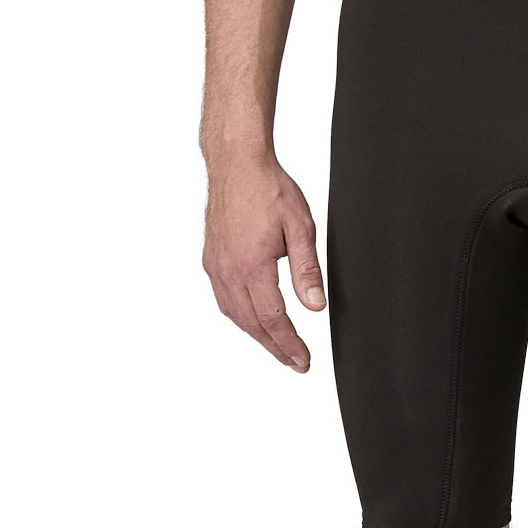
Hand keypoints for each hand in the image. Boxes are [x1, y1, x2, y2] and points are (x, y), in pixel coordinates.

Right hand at [202, 152, 326, 371]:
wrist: (237, 164)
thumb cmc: (269, 188)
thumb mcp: (300, 226)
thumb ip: (307, 269)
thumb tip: (315, 306)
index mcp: (252, 266)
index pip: (273, 319)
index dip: (289, 345)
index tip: (303, 361)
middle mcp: (229, 271)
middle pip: (252, 324)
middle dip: (275, 348)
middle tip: (295, 363)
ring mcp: (216, 266)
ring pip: (234, 315)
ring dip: (256, 335)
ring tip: (277, 346)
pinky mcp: (211, 259)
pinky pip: (224, 299)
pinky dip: (240, 316)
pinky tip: (252, 318)